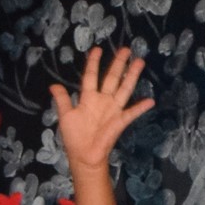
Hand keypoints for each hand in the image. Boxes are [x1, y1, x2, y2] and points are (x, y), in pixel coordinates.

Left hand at [50, 45, 153, 170]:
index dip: (93, 63)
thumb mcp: (65, 115)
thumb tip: (53, 85)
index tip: (97, 49)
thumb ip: (63, 99)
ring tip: (140, 62)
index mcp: (88, 97)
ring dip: (132, 76)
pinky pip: (132, 113)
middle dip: (119, 63)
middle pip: (112, 77)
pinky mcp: (120, 122)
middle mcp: (102, 100)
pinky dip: (141, 108)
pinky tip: (150, 100)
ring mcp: (113, 110)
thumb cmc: (74, 137)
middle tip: (126, 49)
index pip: (91, 75)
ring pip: (124, 88)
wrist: (84, 155)